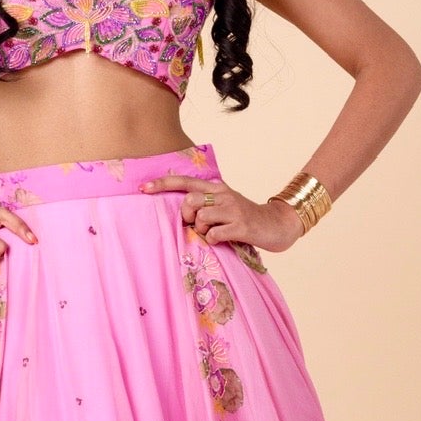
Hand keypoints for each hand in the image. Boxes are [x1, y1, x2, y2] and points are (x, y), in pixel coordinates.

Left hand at [138, 173, 304, 251]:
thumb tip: (181, 213)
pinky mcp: (241, 226)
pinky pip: (215, 234)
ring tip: (214, 233)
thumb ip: (205, 204)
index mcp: (217, 188)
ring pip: (201, 218)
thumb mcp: (225, 204)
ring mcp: (233, 210)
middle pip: (190, 200)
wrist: (277, 224)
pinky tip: (224, 239)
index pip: (185, 181)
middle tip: (196, 225)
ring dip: (202, 230)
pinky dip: (214, 240)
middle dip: (187, 216)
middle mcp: (224, 195)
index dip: (163, 184)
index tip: (142, 188)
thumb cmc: (246, 218)